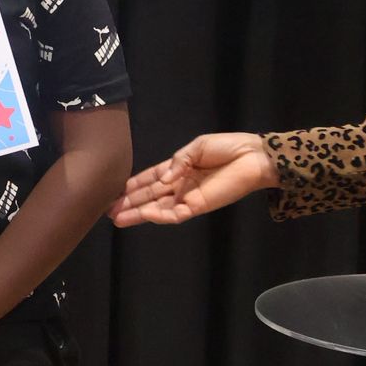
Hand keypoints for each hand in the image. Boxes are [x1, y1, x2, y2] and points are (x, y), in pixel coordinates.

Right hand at [110, 132, 278, 226]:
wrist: (254, 157)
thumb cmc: (228, 148)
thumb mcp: (197, 147)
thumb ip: (177, 162)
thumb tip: (163, 180)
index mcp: (179, 169)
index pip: (151, 179)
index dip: (133, 186)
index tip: (115, 192)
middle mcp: (180, 186)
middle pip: (149, 196)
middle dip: (130, 203)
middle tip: (110, 211)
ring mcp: (188, 198)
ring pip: (158, 208)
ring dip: (139, 213)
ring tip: (119, 218)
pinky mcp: (199, 206)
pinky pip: (176, 214)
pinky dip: (161, 215)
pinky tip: (147, 214)